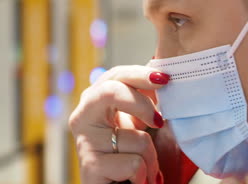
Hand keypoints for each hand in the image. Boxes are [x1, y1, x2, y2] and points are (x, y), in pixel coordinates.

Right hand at [68, 65, 169, 183]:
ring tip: (143, 166)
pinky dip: (144, 174)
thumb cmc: (127, 152)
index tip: (165, 79)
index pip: (117, 75)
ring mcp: (84, 142)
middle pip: (112, 92)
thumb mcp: (136, 120)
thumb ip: (144, 98)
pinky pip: (134, 164)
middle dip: (142, 105)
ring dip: (151, 157)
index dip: (141, 74)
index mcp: (96, 100)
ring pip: (138, 138)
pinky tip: (134, 179)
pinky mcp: (90, 167)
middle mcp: (83, 116)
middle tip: (158, 121)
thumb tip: (163, 79)